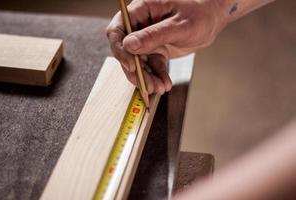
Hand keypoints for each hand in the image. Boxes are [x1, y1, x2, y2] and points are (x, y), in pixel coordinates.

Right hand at [106, 0, 226, 93]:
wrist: (212, 19)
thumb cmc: (199, 13)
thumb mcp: (179, 25)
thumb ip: (154, 35)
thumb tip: (129, 45)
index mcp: (141, 10)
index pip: (118, 30)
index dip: (120, 49)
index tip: (131, 66)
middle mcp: (140, 25)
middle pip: (126, 51)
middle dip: (135, 71)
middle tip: (146, 85)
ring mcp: (147, 39)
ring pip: (138, 62)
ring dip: (146, 77)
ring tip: (158, 88)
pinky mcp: (155, 49)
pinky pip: (151, 66)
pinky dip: (156, 76)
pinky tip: (164, 84)